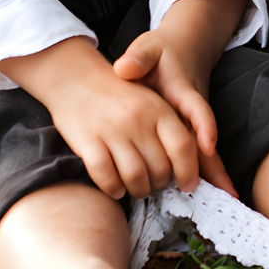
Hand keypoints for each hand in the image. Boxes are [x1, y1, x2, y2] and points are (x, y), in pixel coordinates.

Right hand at [0, 38, 206, 199]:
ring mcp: (111, 129)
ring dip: (138, 190)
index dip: (189, 171)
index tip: (188, 185)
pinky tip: (114, 187)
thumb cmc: (119, 97)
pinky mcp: (87, 140)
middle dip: (160, 184)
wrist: (76, 78)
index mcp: (159, 108)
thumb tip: (191, 168)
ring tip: (135, 187)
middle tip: (153, 183)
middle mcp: (138, 119)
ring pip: (135, 177)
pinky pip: (106, 176)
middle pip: (160, 168)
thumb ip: (170, 132)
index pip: (183, 146)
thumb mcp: (151, 104)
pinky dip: (113, 188)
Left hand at [110, 24, 238, 198]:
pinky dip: (207, 173)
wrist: (186, 46)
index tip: (208, 145)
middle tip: (226, 192)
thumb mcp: (149, 48)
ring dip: (216, 175)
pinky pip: (199, 153)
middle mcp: (193, 110)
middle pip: (208, 140)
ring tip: (228, 201)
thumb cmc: (162, 50)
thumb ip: (138, 58)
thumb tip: (124, 69)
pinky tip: (212, 193)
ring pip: (206, 151)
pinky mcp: (191, 129)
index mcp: (183, 91)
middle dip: (215, 165)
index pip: (197, 109)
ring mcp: (194, 122)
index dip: (204, 127)